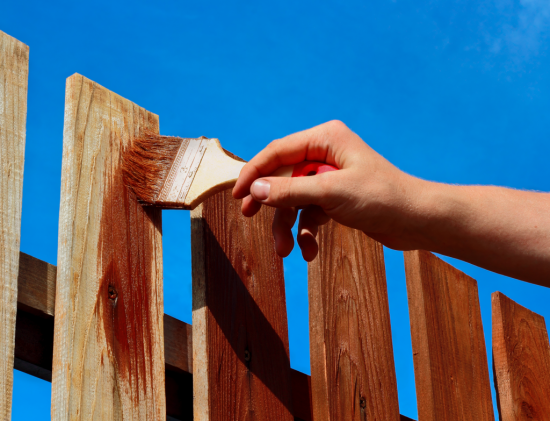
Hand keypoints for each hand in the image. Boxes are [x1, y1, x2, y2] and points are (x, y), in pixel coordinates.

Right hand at [232, 120, 424, 260]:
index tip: (237, 195)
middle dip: (270, 202)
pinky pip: (310, 213)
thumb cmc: (382, 198)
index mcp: (325, 139)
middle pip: (283, 176)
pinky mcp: (336, 199)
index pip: (277, 152)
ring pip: (295, 199)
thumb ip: (290, 190)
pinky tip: (309, 251)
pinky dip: (307, 232)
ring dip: (287, 225)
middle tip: (250, 216)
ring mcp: (330, 178)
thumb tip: (255, 188)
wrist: (418, 221)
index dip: (254, 172)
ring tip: (285, 251)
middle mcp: (325, 155)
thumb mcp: (331, 192)